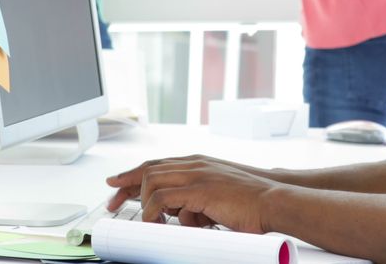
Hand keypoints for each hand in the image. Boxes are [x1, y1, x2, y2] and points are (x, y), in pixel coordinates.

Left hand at [106, 156, 282, 233]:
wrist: (273, 200)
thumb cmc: (251, 201)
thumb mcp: (218, 195)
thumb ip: (197, 199)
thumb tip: (181, 214)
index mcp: (199, 163)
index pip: (158, 164)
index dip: (133, 173)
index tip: (116, 183)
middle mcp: (195, 164)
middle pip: (148, 169)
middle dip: (126, 186)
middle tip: (112, 201)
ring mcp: (197, 175)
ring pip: (152, 182)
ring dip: (147, 204)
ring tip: (152, 222)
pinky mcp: (200, 189)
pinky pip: (163, 199)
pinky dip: (155, 212)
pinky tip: (159, 223)